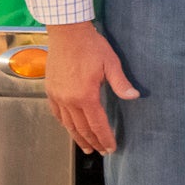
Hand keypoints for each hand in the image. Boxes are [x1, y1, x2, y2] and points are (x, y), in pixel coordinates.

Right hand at [39, 22, 138, 153]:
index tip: (111, 148)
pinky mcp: (51, 91)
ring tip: (86, 148)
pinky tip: (69, 129)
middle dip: (93, 142)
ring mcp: (58, 96)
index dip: (105, 138)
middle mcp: (70, 100)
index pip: (98, 124)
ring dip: (78, 138)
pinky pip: (57, 114)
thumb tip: (134, 97)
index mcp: (86, 96)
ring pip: (68, 125)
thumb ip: (121, 83)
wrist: (67, 33)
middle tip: (101, 152)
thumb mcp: (111, 63)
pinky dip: (64, 124)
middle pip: (82, 128)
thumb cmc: (91, 46)